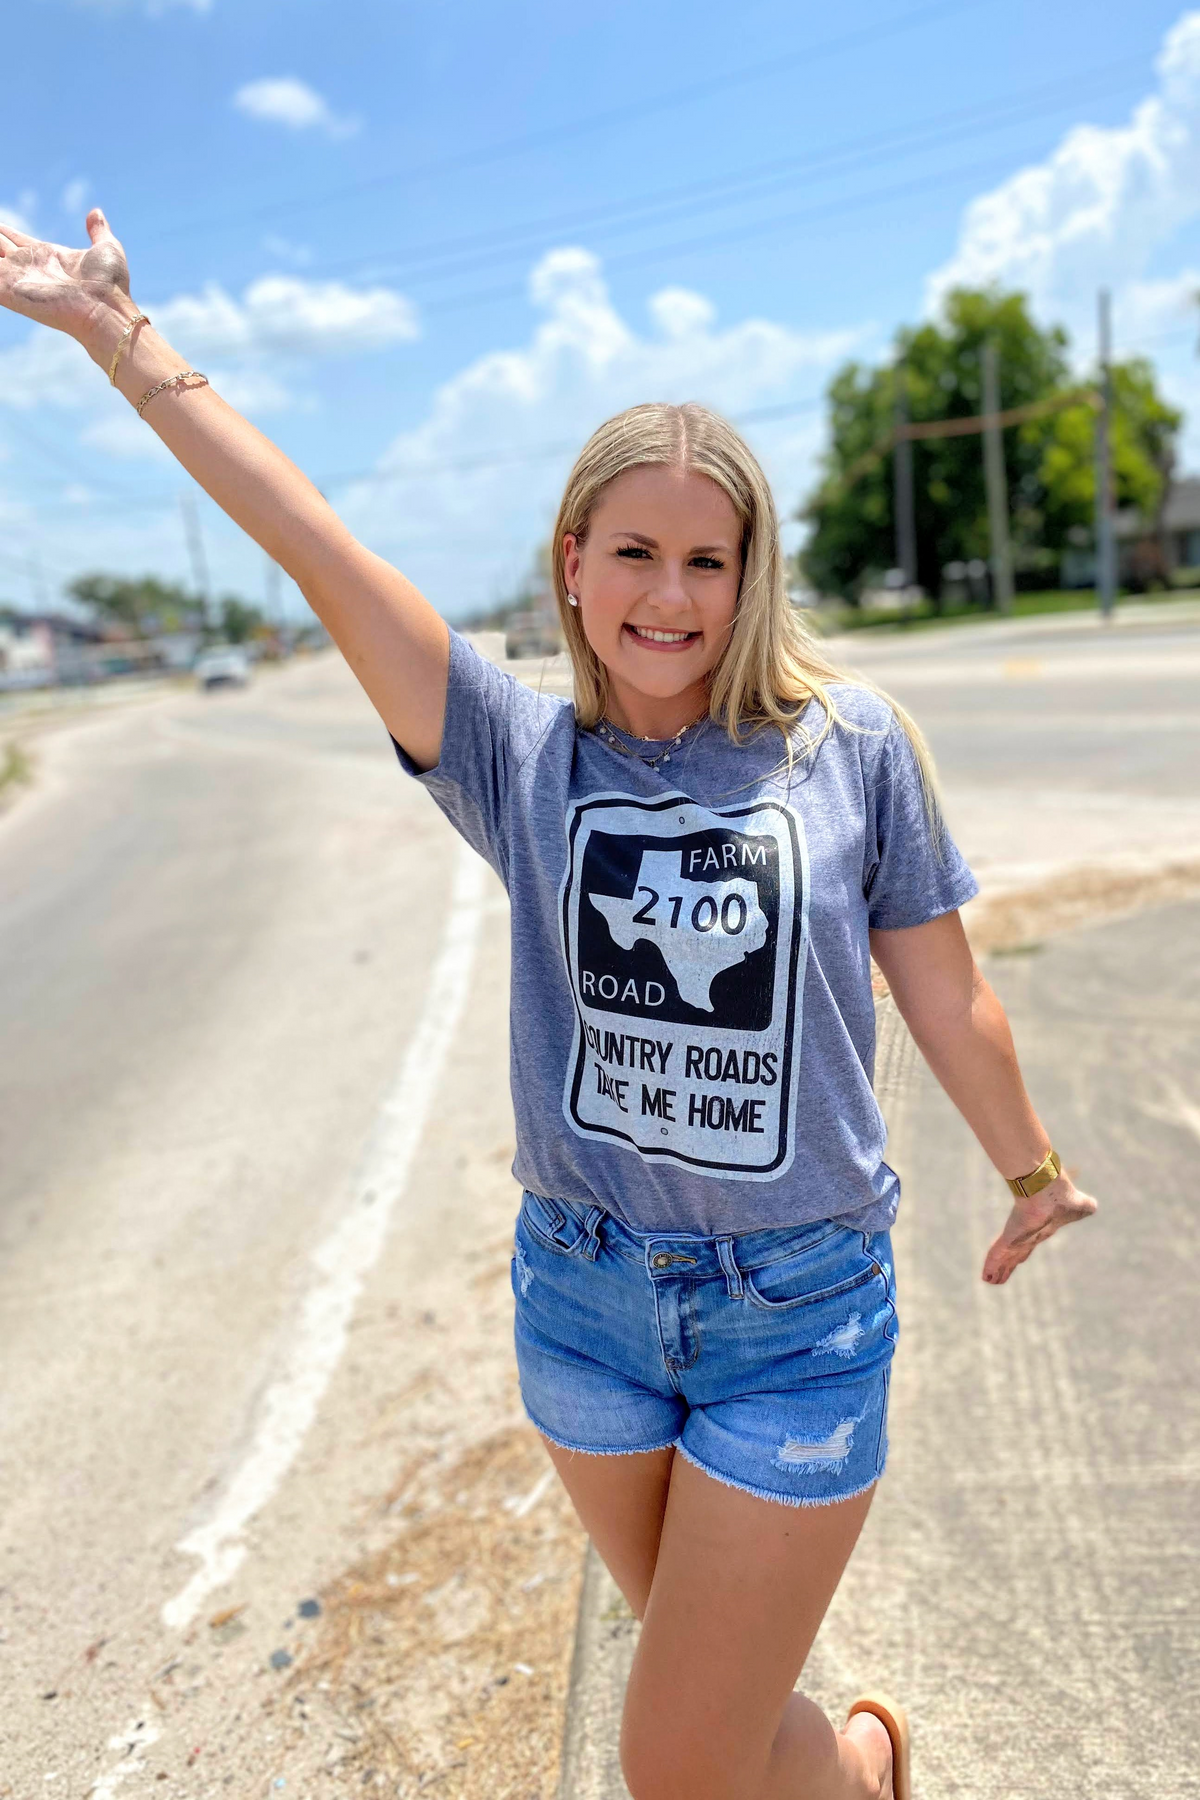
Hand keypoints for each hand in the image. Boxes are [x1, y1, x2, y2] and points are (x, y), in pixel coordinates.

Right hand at [0, 208, 133, 348]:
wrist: (105, 310)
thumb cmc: (109, 285)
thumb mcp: (107, 248)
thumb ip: (98, 231)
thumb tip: (96, 212)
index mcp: (46, 254)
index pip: (14, 239)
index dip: (2, 230)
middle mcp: (28, 266)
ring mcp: (18, 278)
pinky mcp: (10, 291)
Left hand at [982, 1171, 1096, 1284]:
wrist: (1051, 1189)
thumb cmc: (1064, 1195)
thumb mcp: (1082, 1206)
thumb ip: (1085, 1206)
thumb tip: (1092, 1206)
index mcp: (1041, 1229)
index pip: (1029, 1244)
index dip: (1023, 1253)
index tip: (1019, 1261)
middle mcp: (1027, 1235)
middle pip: (1015, 1254)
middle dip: (1008, 1265)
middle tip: (1000, 1275)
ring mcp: (1016, 1237)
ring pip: (1004, 1258)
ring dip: (998, 1270)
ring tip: (990, 1281)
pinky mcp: (1009, 1238)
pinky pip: (996, 1255)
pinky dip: (991, 1266)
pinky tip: (985, 1276)